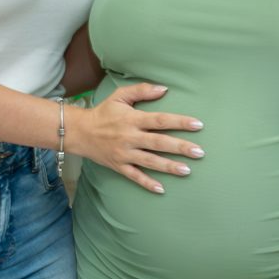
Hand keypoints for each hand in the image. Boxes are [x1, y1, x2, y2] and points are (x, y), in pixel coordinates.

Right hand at [72, 83, 202, 192]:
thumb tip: (164, 89)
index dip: (179, 122)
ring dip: (169, 167)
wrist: (79, 132)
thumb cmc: (103, 112)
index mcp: (132, 119)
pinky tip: (161, 189)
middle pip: (159, 143)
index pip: (160, 120)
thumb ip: (141, 90)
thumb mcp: (119, 96)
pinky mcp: (118, 166)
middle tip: (199, 152)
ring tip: (187, 171)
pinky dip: (147, 183)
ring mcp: (124, 154)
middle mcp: (130, 137)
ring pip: (150, 161)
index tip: (198, 124)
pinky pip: (134, 176)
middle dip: (180, 148)